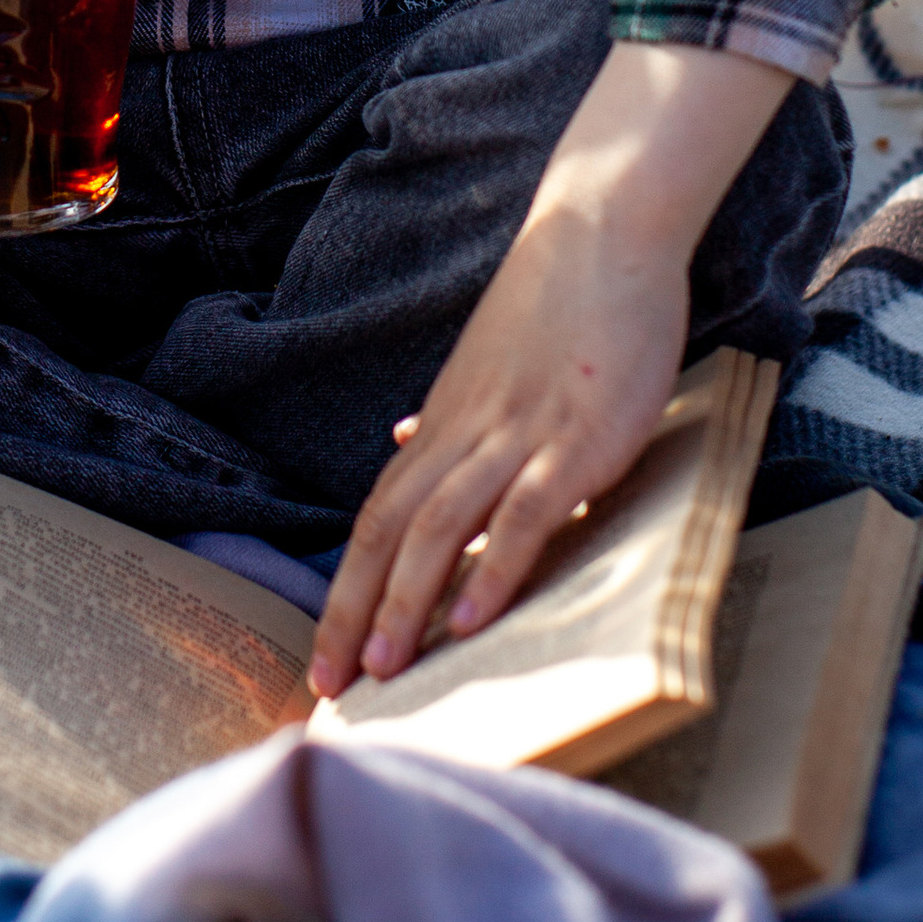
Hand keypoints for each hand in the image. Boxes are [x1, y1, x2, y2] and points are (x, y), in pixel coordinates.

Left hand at [306, 38, 790, 698]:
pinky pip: (523, 511)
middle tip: (327, 689)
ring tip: (385, 671)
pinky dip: (493, 566)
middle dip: (352, 614)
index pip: (375, 519)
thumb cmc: (556, 305)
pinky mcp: (574, 438)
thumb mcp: (486, 366)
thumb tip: (402, 444)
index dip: (343, 589)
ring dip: (407, 602)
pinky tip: (474, 619)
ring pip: (440, 529)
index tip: (322, 654)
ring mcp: (516, 436)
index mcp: (443, 425)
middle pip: (387, 533)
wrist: (601, 233)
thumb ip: (447, 417)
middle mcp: (463, 435)